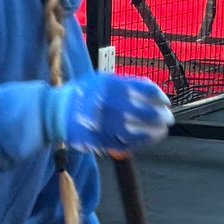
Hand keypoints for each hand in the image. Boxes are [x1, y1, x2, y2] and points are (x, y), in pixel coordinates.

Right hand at [44, 73, 171, 155]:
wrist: (56, 112)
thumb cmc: (83, 94)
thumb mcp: (101, 79)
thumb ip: (125, 83)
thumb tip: (152, 91)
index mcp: (109, 85)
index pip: (142, 89)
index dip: (158, 96)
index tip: (166, 101)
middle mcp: (106, 103)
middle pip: (142, 111)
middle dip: (159, 115)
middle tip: (168, 118)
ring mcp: (102, 123)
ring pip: (135, 130)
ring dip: (152, 131)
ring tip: (161, 130)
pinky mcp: (98, 140)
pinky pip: (123, 143)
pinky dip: (138, 142)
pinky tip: (147, 139)